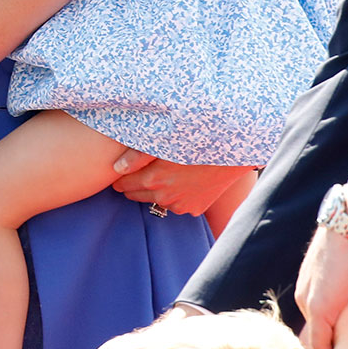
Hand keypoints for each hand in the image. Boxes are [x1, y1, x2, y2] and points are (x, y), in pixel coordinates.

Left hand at [111, 153, 254, 217]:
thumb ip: (136, 155)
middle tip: (142, 169)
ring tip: (166, 173)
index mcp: (153, 180)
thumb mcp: (163, 141)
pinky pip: (176, 204)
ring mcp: (179, 205)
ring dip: (156, 190)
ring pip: (156, 200)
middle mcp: (164, 197)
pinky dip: (176, 195)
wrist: (231, 151)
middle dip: (135, 184)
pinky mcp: (193, 209)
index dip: (120, 176)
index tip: (123, 169)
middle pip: (135, 195)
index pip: (122, 185)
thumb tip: (116, 168)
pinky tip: (184, 180)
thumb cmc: (195, 139)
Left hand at [297, 217, 347, 348]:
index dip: (328, 338)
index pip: (315, 320)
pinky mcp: (320, 309)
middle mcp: (304, 296)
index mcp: (309, 286)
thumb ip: (347, 274)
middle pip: (314, 332)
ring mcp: (309, 303)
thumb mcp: (347, 260)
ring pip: (316, 339)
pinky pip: (319, 340)